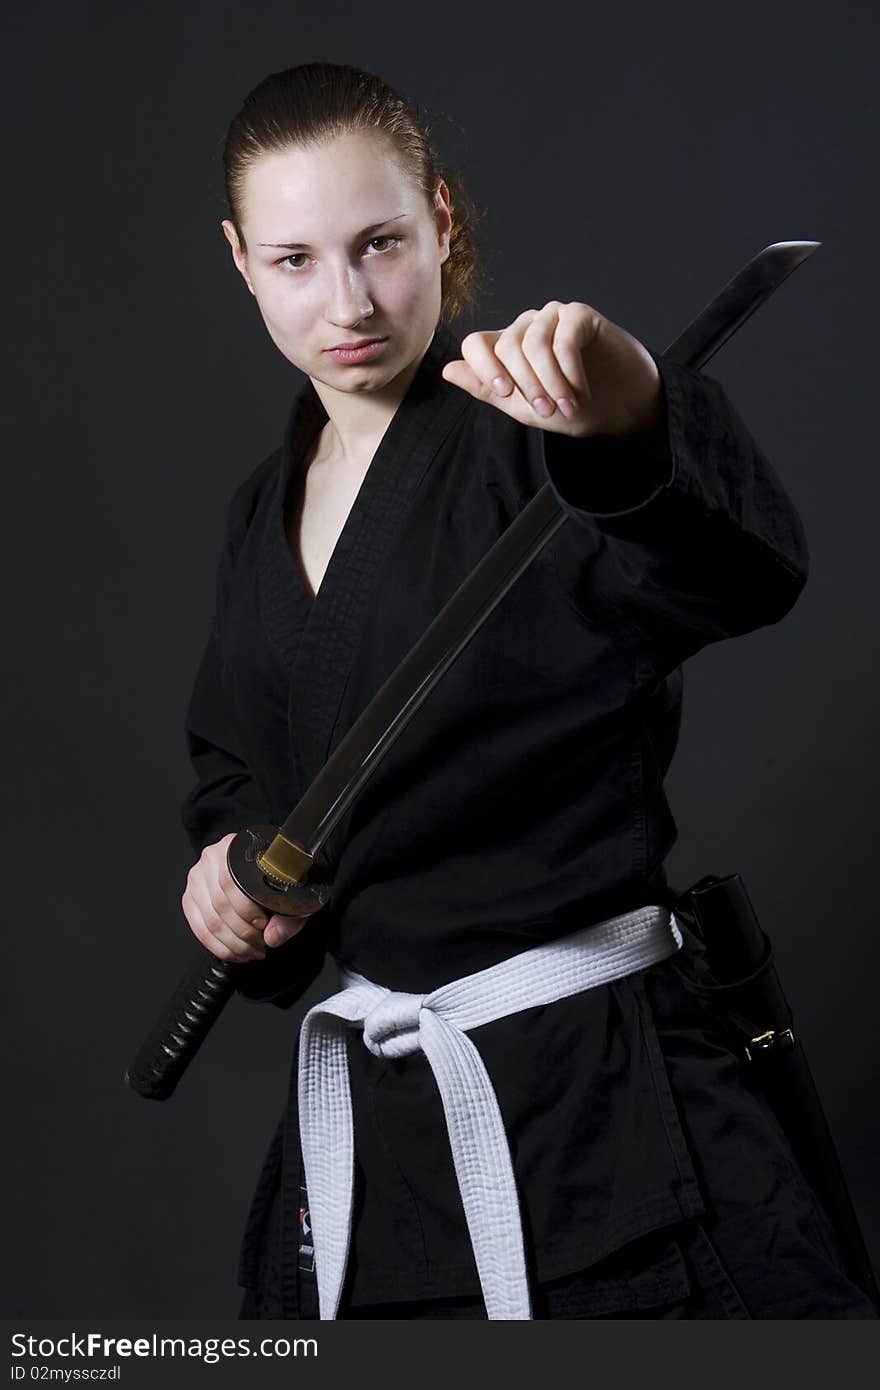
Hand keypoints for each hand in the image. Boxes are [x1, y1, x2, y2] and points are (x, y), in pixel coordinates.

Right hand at [181, 832, 308, 961]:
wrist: (265, 863)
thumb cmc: (276, 874)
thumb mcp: (291, 889)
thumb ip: (289, 915)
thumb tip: (272, 937)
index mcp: (234, 848)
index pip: (231, 883)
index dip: (247, 911)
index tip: (263, 926)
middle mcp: (211, 859)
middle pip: (220, 906)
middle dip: (243, 935)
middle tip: (261, 945)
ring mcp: (197, 879)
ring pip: (210, 921)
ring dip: (232, 945)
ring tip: (252, 951)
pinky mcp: (190, 899)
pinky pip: (199, 930)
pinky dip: (218, 947)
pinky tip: (236, 952)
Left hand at [440, 301, 660, 438]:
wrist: (621, 409)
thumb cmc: (573, 408)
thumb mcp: (524, 408)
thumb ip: (487, 390)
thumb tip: (447, 370)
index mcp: (506, 350)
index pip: (475, 344)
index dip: (483, 368)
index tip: (505, 393)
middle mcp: (526, 328)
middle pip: (505, 345)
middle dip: (526, 384)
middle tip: (548, 411)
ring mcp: (552, 318)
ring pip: (532, 342)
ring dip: (550, 381)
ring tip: (567, 406)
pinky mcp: (580, 315)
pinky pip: (563, 337)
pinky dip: (569, 369)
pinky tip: (581, 390)